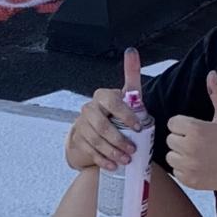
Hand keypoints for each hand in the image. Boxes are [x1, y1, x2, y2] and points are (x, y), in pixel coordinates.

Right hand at [67, 47, 146, 171]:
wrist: (96, 128)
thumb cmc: (116, 111)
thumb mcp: (126, 95)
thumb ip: (131, 74)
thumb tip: (131, 51)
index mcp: (102, 96)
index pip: (112, 102)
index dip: (125, 115)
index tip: (138, 127)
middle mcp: (89, 109)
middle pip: (102, 125)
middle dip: (118, 139)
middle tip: (132, 150)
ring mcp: (82, 125)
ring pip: (96, 140)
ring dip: (112, 152)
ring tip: (125, 160)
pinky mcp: (79, 140)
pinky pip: (90, 151)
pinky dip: (102, 160)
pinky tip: (113, 165)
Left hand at [165, 71, 216, 192]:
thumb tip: (211, 73)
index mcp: (196, 129)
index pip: (173, 123)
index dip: (183, 125)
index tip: (196, 129)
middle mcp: (189, 147)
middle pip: (170, 138)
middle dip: (181, 139)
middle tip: (198, 142)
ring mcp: (188, 165)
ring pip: (170, 155)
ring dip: (180, 154)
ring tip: (197, 154)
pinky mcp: (187, 179)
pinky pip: (175, 170)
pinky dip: (183, 169)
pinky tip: (198, 165)